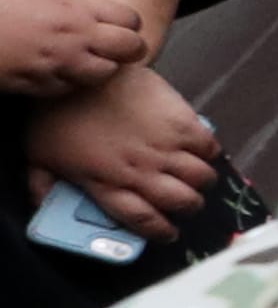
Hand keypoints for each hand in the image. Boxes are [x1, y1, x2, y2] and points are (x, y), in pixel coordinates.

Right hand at [0, 0, 153, 96]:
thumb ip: (67, 9)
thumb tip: (85, 16)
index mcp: (73, 8)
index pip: (129, 19)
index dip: (128, 25)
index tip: (122, 28)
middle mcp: (73, 37)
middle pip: (130, 48)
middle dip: (128, 50)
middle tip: (118, 51)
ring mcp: (57, 63)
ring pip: (103, 74)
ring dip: (99, 70)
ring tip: (85, 64)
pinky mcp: (37, 84)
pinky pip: (66, 89)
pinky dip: (66, 84)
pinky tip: (56, 75)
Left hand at [27, 65, 216, 234]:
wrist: (82, 75)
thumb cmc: (57, 115)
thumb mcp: (38, 157)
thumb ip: (42, 187)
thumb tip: (44, 208)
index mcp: (109, 184)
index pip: (145, 221)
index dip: (162, 231)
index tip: (168, 233)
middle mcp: (142, 172)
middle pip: (181, 202)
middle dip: (189, 207)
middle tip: (186, 202)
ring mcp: (165, 147)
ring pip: (201, 177)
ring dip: (201, 181)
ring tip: (197, 177)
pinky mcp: (181, 122)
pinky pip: (209, 146)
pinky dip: (210, 152)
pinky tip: (202, 150)